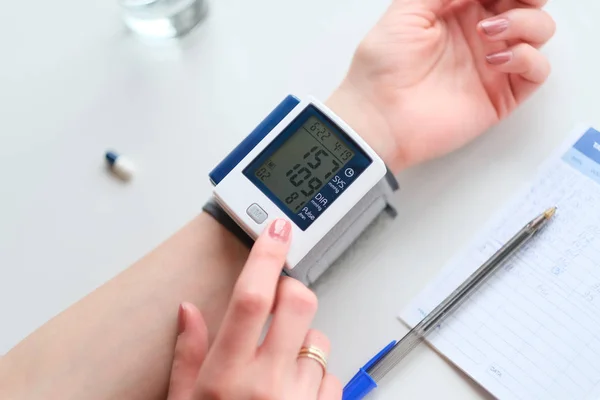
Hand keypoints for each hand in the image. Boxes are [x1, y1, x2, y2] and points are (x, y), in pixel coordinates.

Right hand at [165, 219, 341, 399]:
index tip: (275, 232)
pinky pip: (332, 376)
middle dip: (291, 292)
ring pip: (318, 340)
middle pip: (298, 303)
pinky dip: (315, 378)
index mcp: (227, 376)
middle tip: (278, 304)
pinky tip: (292, 392)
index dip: (266, 257)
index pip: (252, 299)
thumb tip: (188, 311)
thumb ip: (187, 355)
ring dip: (301, 344)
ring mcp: (300, 398)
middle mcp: (268, 384)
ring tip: (279, 371)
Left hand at [327, 0, 555, 171]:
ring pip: (539, 30)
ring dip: (525, 21)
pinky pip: (537, 70)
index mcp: (456, 11)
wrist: (378, 117)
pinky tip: (495, 61)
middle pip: (527, 4)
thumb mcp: (406, 12)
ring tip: (487, 32)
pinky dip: (528, 58)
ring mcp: (492, 65)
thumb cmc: (381, 68)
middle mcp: (479, 35)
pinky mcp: (500, 95)